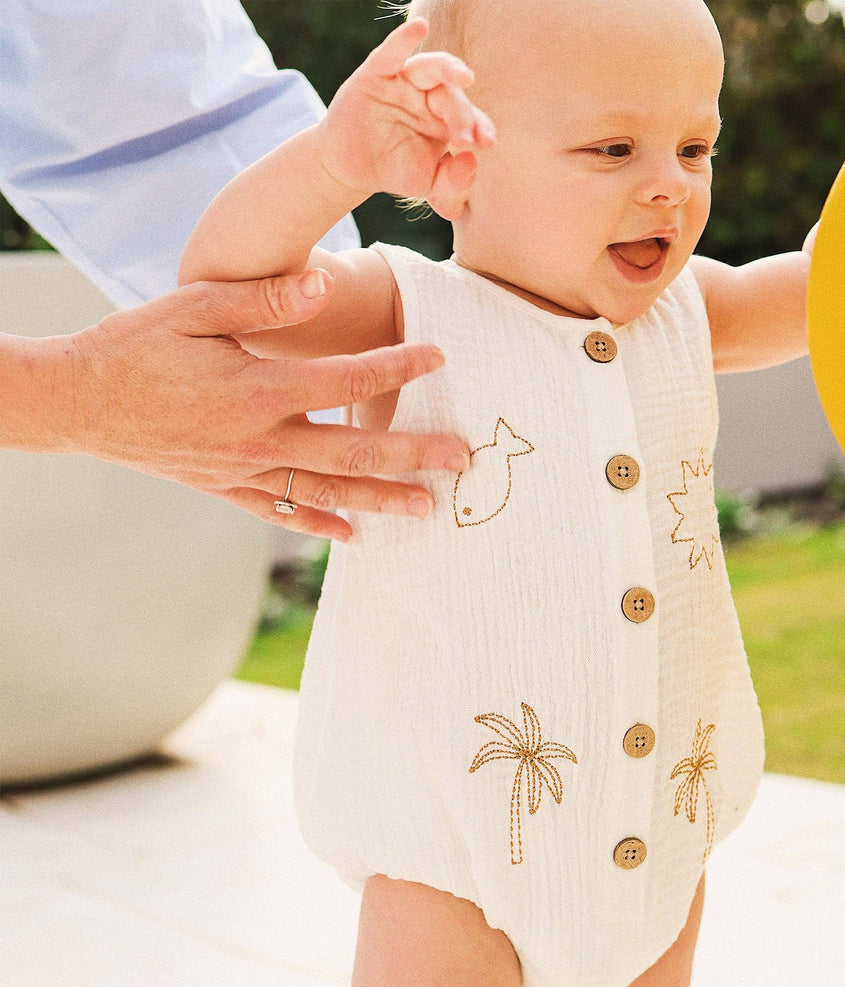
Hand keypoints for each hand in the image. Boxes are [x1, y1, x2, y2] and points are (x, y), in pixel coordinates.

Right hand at [53, 271, 469, 541]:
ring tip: (427, 508)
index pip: (348, 380)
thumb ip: (264, 300)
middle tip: (461, 459)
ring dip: (381, 500)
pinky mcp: (226, 487)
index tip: (440, 356)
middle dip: (413, 455)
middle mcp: (260, 438)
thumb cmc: (135, 346)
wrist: (76, 401)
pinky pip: (282, 512)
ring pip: (327, 492)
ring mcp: (244, 471)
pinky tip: (352, 537)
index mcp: (258, 389)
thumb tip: (322, 284)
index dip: (399, 367)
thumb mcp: (194, 307)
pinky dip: (319, 524)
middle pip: (354, 452)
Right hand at [317, 18, 495, 214]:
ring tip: (466, 77)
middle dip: (462, 114)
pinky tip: (419, 27)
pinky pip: (390, 53)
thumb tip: (472, 162)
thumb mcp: (429, 185)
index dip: (481, 127)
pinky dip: (403, 38)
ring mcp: (403, 83)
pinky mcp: (376, 75)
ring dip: (449, 70)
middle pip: (452, 95)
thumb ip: (454, 182)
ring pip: (430, 68)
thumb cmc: (395, 171)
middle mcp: (429, 96)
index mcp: (447, 119)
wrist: (352, 170)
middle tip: (465, 138)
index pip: (471, 118)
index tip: (488, 143)